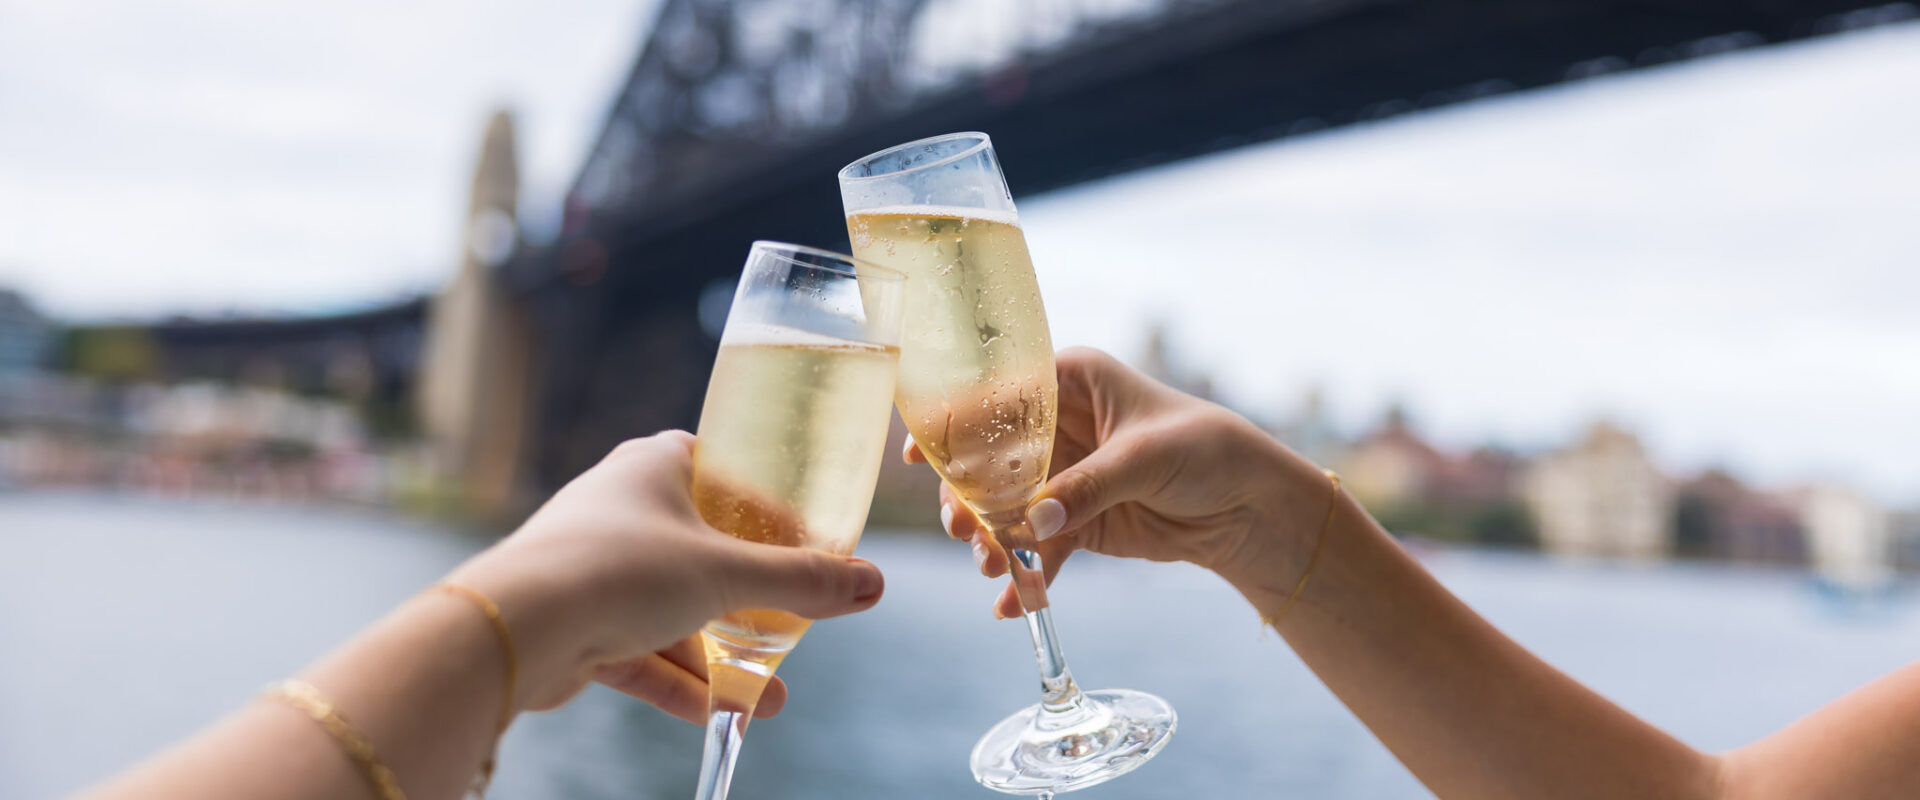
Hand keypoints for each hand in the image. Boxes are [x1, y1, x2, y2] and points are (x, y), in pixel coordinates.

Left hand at [446, 431, 884, 720]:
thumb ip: (801, 581)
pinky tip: (728, 713)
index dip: (763, 501)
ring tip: (774, 696)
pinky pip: (642, 650)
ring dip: (721, 652)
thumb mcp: (728, 574)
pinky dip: (681, 680)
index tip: (800, 535)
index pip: (720, 468)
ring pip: (672, 609)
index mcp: (654, 466)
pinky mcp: (577, 624)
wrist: (518, 626)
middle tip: (793, 619)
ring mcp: (594, 568)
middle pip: (701, 547)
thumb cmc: (621, 570)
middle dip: (748, 594)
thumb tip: (873, 584)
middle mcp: (621, 508)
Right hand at [920, 348, 1327, 618]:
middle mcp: (1056, 426)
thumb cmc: (1207, 451)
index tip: (921, 455)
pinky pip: (1037, 549)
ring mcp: (1062, 477)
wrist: (1250, 507)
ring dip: (992, 541)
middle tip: (963, 531)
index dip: (955, 424)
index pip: (998, 396)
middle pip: (990, 461)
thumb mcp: (1144, 458)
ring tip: (993, 569)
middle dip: (971, 499)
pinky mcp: (1075, 522)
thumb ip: (1087, 487)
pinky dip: (1025, 577)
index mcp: (1069, 381)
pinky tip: (1010, 605)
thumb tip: (1034, 523)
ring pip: (1006, 509)